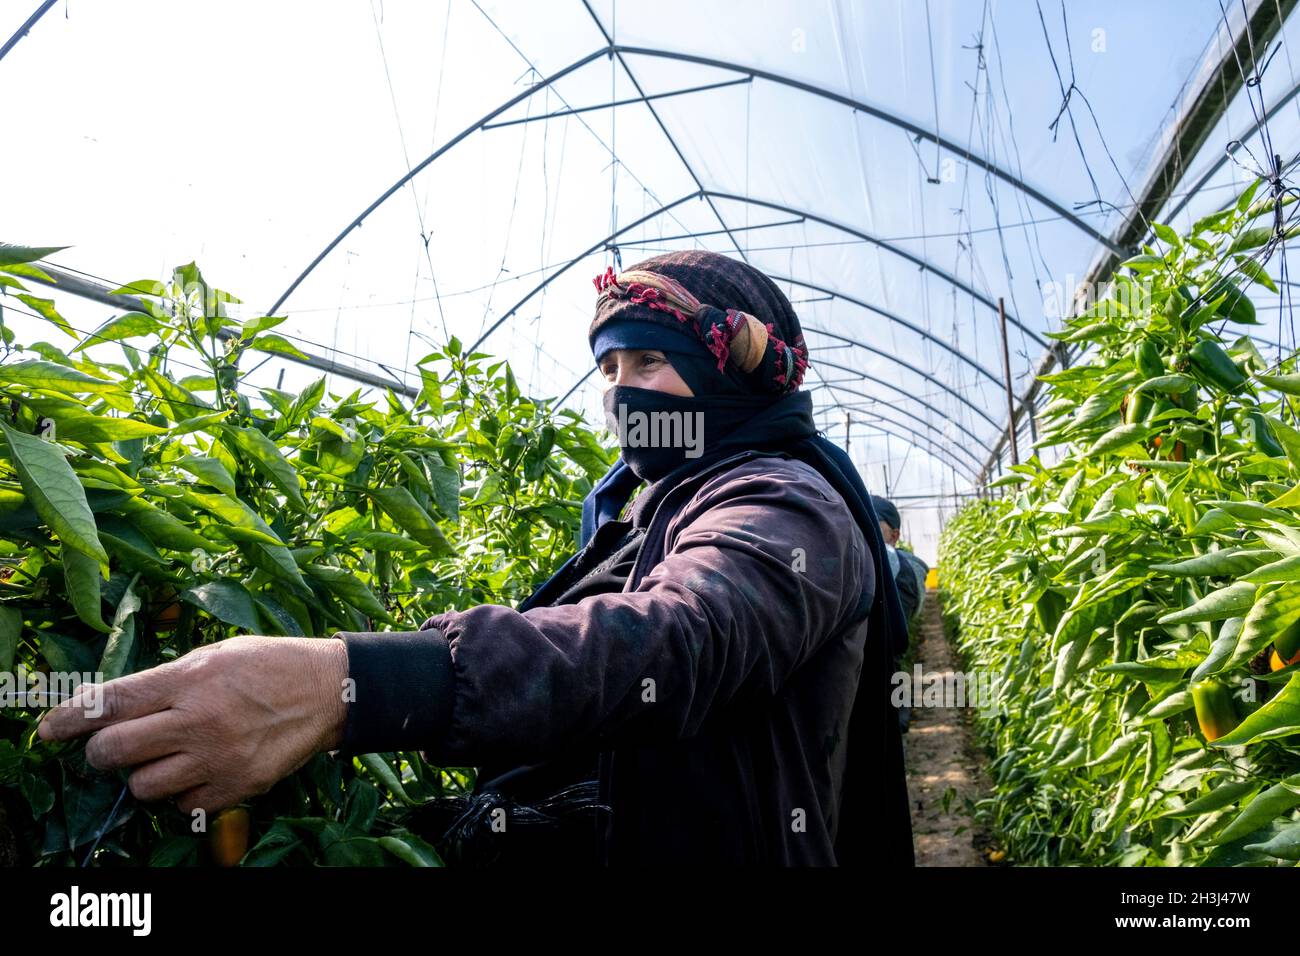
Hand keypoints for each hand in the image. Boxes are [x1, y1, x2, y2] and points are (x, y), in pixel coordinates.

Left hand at [37, 636, 349, 814]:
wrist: (330, 690)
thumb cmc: (270, 664)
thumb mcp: (215, 655)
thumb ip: (166, 680)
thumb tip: (116, 706)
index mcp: (191, 679)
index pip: (112, 703)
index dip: (71, 719)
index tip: (49, 730)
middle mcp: (200, 720)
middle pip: (116, 751)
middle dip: (104, 751)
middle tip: (115, 745)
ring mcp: (219, 757)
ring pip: (144, 786)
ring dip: (145, 774)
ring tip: (167, 757)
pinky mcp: (238, 785)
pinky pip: (184, 805)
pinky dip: (183, 792)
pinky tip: (199, 770)